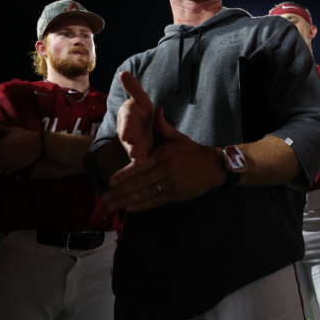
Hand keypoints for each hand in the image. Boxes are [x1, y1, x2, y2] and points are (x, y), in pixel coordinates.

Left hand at [0, 125, 40, 174]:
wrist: (36, 144)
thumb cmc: (25, 135)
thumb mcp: (14, 129)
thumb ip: (4, 128)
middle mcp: (1, 153)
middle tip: (4, 159)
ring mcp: (7, 161)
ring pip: (0, 167)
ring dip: (3, 166)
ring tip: (7, 165)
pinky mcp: (13, 167)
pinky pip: (7, 172)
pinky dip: (8, 171)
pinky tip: (11, 169)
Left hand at [103, 108, 226, 211]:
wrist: (214, 166)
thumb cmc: (193, 152)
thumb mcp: (178, 137)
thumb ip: (163, 127)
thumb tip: (156, 110)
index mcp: (163, 155)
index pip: (140, 166)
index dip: (124, 175)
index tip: (110, 181)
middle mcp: (165, 171)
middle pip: (139, 183)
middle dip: (120, 192)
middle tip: (105, 198)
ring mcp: (171, 185)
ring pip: (145, 194)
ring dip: (127, 201)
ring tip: (113, 206)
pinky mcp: (176, 195)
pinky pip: (156, 201)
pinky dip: (142, 206)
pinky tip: (130, 209)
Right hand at [115, 71, 154, 167]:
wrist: (144, 124)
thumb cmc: (141, 110)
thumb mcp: (140, 98)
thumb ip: (133, 87)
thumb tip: (122, 72)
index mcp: (128, 114)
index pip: (126, 118)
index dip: (126, 126)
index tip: (126, 133)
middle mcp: (127, 128)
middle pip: (128, 135)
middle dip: (130, 142)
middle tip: (132, 148)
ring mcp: (132, 141)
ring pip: (132, 147)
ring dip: (135, 153)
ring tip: (139, 160)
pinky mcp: (139, 150)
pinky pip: (138, 156)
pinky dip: (140, 161)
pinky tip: (142, 165)